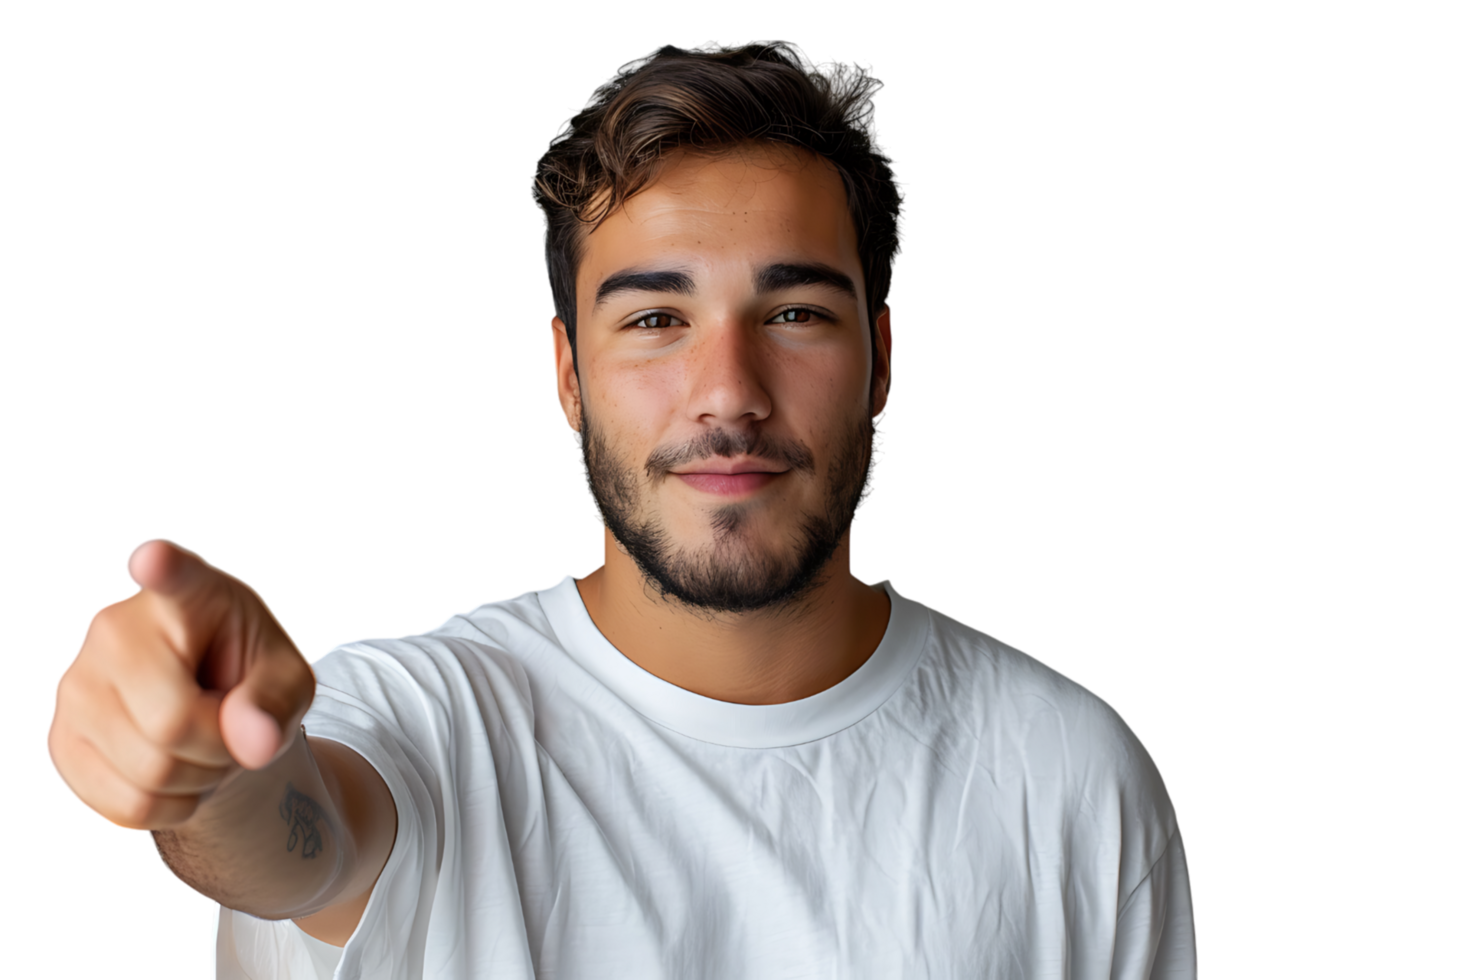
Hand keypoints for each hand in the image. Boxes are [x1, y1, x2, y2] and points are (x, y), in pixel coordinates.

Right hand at [46, 538, 315, 830]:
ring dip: (197, 780)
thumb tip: (253, 741)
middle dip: (220, 748)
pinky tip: (172, 769)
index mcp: (187, 594)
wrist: (206, 714)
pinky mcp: (60, 740)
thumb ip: (277, 702)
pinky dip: (168, 807)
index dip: (162, 568)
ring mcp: (76, 684)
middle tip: (230, 729)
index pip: (172, 576)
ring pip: (148, 773)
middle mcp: (114, 629)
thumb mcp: (287, 681)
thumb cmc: (251, 681)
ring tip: (202, 745)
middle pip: (172, 723)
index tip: (154, 558)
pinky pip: (125, 805)